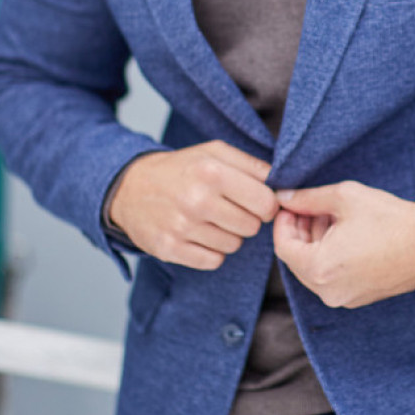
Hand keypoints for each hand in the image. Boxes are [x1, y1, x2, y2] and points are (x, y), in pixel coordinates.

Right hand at [109, 141, 278, 270]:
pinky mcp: (170, 249)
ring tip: (211, 219)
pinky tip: (199, 234)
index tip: (256, 200)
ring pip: (234, 246)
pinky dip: (211, 251)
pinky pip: (213, 261)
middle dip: (247, 219)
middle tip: (229, 208)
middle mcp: (197, 200)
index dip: (266, 203)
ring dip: (228, 235)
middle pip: (252, 226)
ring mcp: (182, 227)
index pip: (266, 202)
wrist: (129, 188)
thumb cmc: (181, 169)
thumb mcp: (214, 152)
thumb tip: (285, 184)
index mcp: (211, 172)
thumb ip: (252, 165)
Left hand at [273, 180, 414, 308]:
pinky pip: (331, 278)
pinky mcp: (358, 298)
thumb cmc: (390, 219)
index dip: (283, 222)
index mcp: (320, 269)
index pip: (283, 246)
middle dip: (299, 231)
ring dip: (314, 243)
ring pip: (313, 269)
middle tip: (310, 207)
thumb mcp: (344, 198)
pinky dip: (329, 257)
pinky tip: (343, 235)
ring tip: (330, 217)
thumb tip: (282, 197)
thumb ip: (307, 198)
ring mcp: (344, 298)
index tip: (290, 205)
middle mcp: (328, 291)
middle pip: (296, 260)